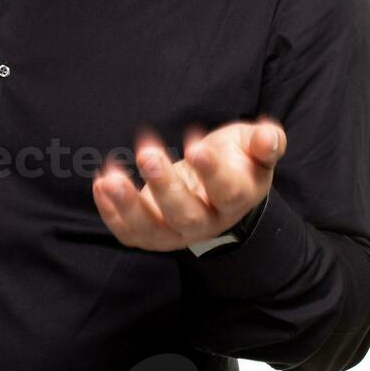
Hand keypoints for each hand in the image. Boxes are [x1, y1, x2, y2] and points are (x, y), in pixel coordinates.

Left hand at [92, 116, 286, 251]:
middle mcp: (207, 221)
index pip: (228, 191)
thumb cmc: (236, 159)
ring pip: (153, 230)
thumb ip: (265, 141)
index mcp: (237, 198)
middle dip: (165, 186)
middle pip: (186, 215)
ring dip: (129, 205)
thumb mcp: (253, 145)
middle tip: (148, 153)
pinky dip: (111, 212)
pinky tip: (101, 182)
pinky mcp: (152, 233)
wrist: (218, 188)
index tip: (196, 147)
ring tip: (111, 178)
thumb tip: (268, 137)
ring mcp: (177, 232)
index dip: (213, 172)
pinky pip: (130, 232)